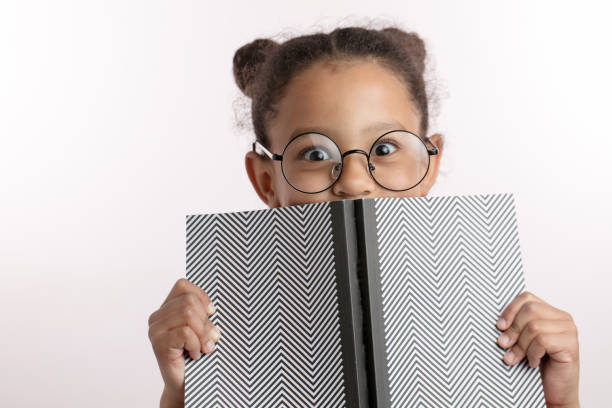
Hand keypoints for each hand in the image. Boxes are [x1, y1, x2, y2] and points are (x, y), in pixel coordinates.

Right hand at [148, 278, 220, 403]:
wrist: (186, 384)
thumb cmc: (195, 355)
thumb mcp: (201, 328)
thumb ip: (202, 313)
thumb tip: (214, 307)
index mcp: (166, 309)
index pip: (183, 286)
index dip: (201, 296)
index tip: (212, 312)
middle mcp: (157, 318)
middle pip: (189, 301)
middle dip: (205, 320)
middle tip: (211, 338)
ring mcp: (155, 331)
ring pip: (188, 314)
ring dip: (202, 333)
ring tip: (204, 347)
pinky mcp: (159, 344)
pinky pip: (185, 333)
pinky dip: (196, 344)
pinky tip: (195, 354)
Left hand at [496, 291, 579, 407]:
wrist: (554, 392)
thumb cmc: (539, 366)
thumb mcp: (523, 341)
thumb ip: (516, 327)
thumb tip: (497, 322)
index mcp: (550, 312)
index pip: (527, 298)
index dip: (510, 310)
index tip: (499, 326)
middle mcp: (563, 319)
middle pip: (530, 310)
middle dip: (513, 329)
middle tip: (504, 345)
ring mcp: (569, 331)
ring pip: (534, 326)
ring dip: (520, 345)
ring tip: (515, 358)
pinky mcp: (571, 345)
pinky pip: (542, 341)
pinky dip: (532, 353)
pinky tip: (533, 363)